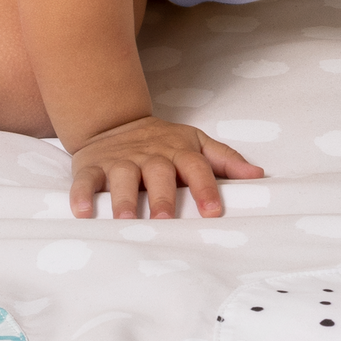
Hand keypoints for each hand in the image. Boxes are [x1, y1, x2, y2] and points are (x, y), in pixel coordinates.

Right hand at [68, 117, 265, 218]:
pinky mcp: (91, 167)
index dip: (205, 187)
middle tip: (166, 219)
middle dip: (162, 196)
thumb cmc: (162, 142)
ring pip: (122, 177)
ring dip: (124, 198)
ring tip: (125, 219)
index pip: (195, 167)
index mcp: (178, 151)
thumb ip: (225, 160)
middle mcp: (149, 156)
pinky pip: (85, 180)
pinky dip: (81, 195)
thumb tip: (259, 176)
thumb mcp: (196, 143)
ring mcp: (119, 161)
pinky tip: (83, 213)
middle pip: (158, 173)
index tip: (213, 211)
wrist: (114, 121)